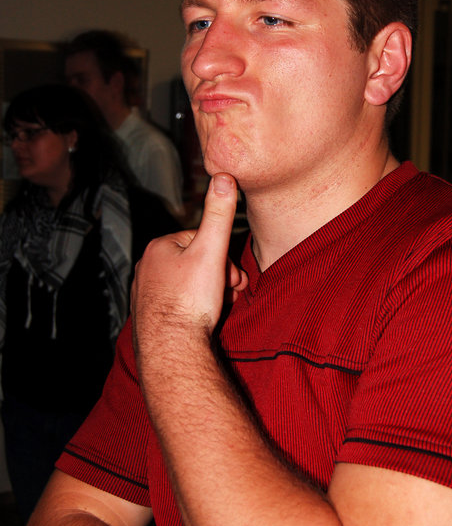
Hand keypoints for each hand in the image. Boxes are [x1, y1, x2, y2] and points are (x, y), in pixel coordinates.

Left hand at [131, 173, 247, 364]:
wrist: (171, 349)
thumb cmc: (190, 300)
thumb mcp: (211, 251)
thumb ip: (219, 214)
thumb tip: (223, 177)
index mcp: (159, 247)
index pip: (201, 241)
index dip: (223, 258)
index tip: (233, 277)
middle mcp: (146, 268)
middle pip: (195, 263)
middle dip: (218, 277)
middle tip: (230, 293)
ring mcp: (145, 294)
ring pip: (187, 285)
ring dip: (208, 293)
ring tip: (217, 308)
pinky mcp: (148, 317)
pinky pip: (177, 305)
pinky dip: (192, 309)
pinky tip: (200, 321)